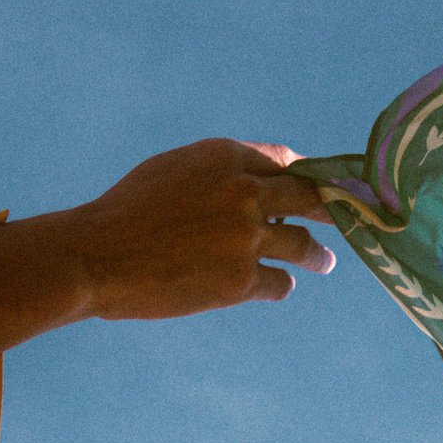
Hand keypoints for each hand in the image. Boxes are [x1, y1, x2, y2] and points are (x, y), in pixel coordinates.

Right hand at [71, 138, 337, 318]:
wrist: (95, 257)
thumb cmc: (125, 213)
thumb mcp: (172, 170)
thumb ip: (217, 171)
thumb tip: (262, 183)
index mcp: (224, 156)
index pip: (284, 161)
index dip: (304, 175)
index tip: (317, 187)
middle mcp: (243, 191)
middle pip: (309, 197)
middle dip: (332, 208)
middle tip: (347, 216)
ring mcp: (246, 237)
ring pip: (304, 244)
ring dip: (317, 255)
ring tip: (323, 260)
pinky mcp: (240, 280)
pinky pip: (280, 282)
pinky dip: (281, 285)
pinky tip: (279, 286)